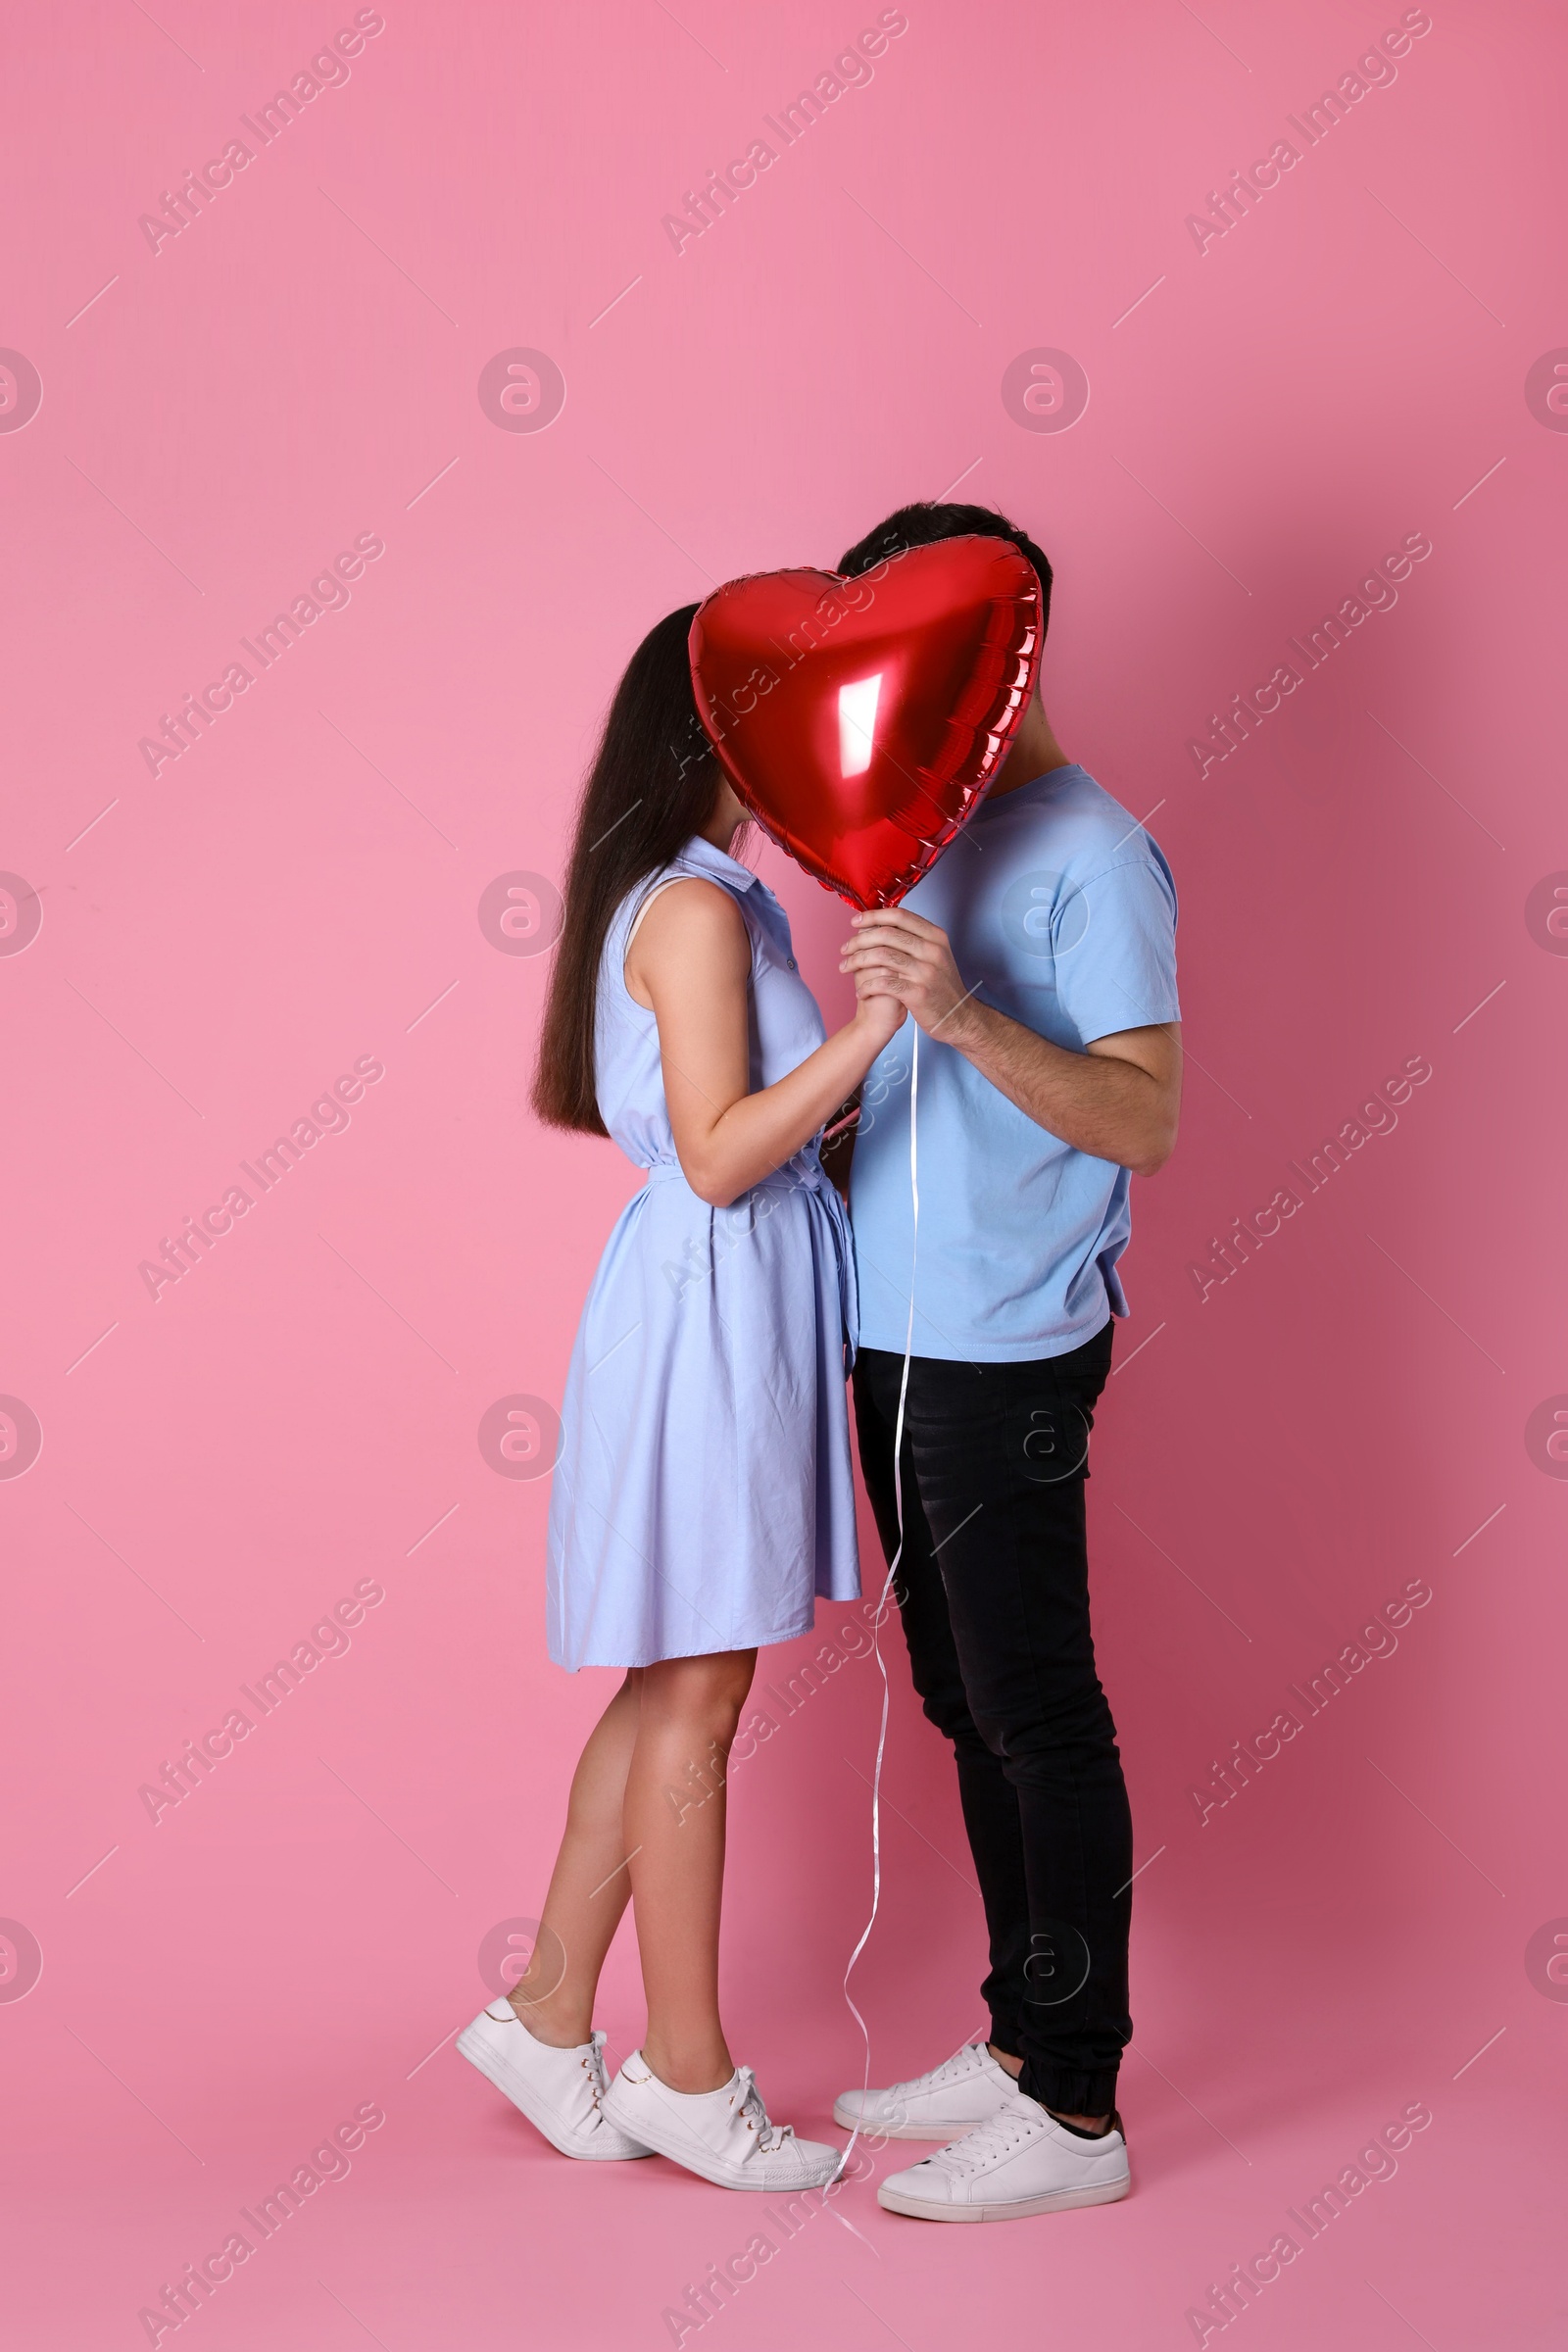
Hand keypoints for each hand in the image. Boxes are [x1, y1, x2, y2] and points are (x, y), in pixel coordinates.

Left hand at [840, 908, 977, 1042]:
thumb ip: (914, 939)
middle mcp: (933, 951)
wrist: (958, 1017)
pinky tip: (860, 991)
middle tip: (845, 948)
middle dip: (859, 940)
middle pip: (887, 934)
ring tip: (846, 968)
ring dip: (857, 961)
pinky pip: (884, 983)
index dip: (873, 916)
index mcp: (936, 937)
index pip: (900, 916)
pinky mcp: (918, 993)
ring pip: (881, 956)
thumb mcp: (935, 955)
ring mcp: (926, 972)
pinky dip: (867, 986)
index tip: (856, 921)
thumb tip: (882, 925)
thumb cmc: (942, 987)